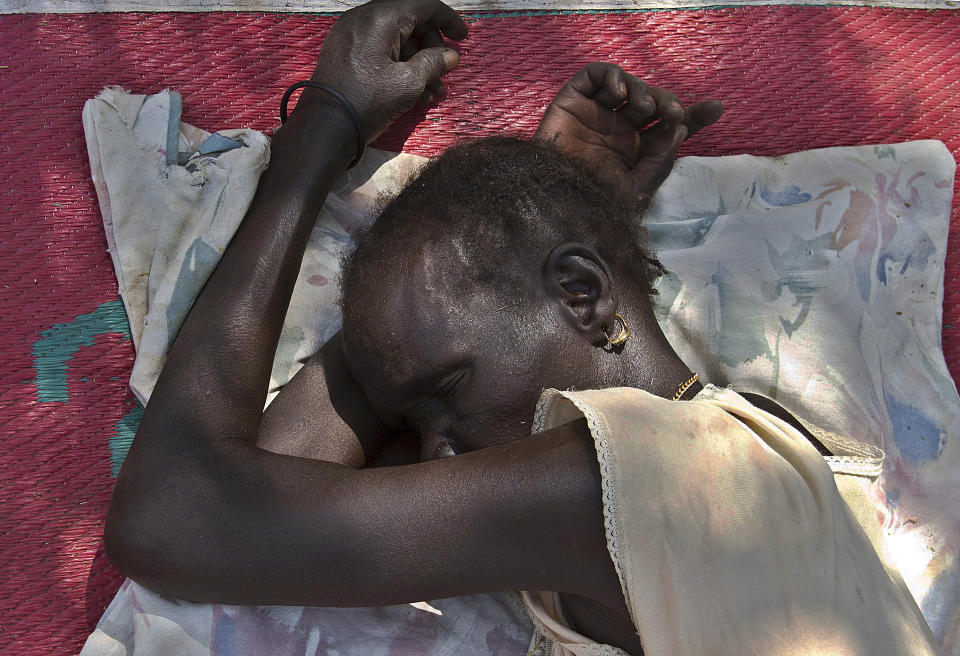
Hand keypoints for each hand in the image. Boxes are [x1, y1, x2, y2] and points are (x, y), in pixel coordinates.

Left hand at [305, 0, 467, 141]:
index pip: (424, 6)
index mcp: (380, 18)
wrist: (324, 128)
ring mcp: (351, 34)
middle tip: (443, 76)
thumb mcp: (408, 84)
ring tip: (430, 93)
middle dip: (431, 49)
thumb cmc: (365, 103)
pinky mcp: (344, 51)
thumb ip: (433, 63)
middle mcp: (363, 19)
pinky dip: (398, 65)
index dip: (448, 20)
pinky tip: (410, 92)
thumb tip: (450, 55)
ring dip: (417, 62)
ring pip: (395, 39)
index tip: (463, 38)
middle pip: (409, 23)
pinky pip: (378, 50)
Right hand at [534, 62, 722, 204]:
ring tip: (644, 108)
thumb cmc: (593, 204)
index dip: (694, 116)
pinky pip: (594, 75)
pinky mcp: (572, 101)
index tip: (715, 109)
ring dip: (642, 90)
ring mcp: (594, 114)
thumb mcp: (637, 189)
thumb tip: (681, 127)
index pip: (669, 127)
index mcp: (635, 151)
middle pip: (652, 101)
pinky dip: (612, 76)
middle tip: (673, 115)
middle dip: (668, 103)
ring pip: (627, 86)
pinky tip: (619, 94)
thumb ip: (662, 159)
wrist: (554, 204)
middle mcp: (617, 130)